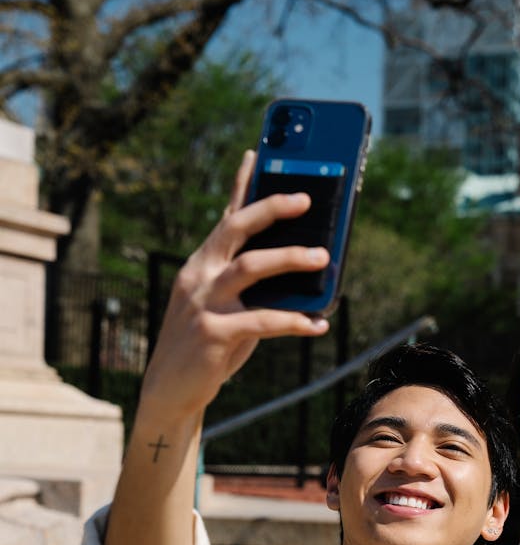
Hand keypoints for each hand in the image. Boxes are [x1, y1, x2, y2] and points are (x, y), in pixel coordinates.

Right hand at [140, 151, 329, 420]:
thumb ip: (253, 288)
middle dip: (272, 208)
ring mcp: (203, 303)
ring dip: (290, 259)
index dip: (242, 184)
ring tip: (325, 259)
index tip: (258, 153)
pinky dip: (294, 321)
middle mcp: (199, 277)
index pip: (225, 217)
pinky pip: (262, 321)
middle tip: (306, 199)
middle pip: (236, 229)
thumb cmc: (207, 347)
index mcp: (201, 265)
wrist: (170, 392)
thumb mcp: (225, 308)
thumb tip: (301, 269)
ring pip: (251, 268)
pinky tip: (318, 324)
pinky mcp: (212, 334)